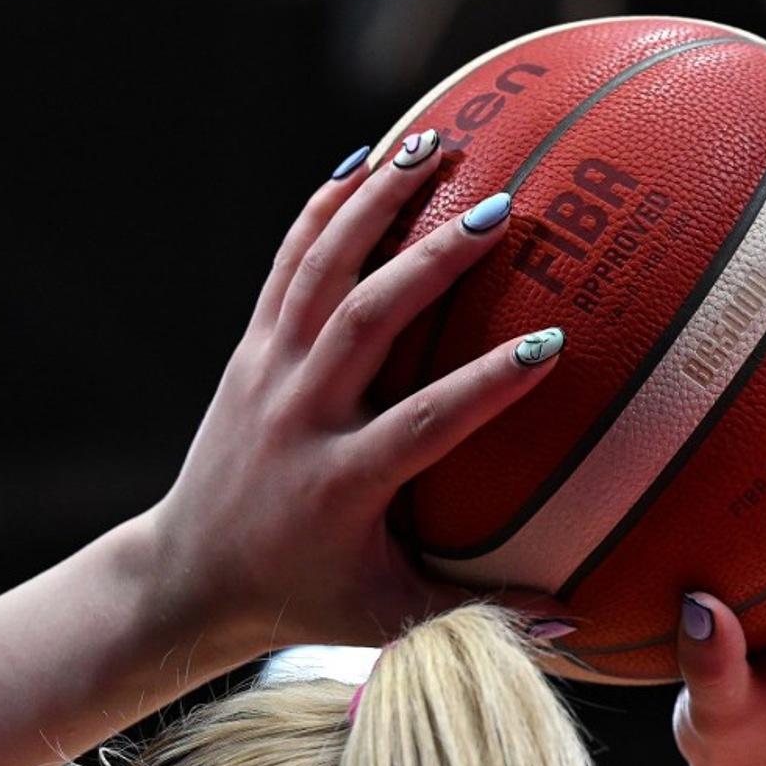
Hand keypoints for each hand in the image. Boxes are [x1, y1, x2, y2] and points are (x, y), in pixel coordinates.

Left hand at [148, 134, 563, 653]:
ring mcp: (268, 372)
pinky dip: (322, 208)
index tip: (553, 340)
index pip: (426, 421)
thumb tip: (576, 622)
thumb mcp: (388, 617)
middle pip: (367, 320)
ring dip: (376, 203)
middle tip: (502, 209)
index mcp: (342, 482)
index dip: (490, 383)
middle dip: (436, 259)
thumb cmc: (301, 597)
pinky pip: (286, 264)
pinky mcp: (250, 349)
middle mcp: (300, 415)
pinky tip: (363, 160)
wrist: (189, 573)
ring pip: (320, 271)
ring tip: (433, 143)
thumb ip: (477, 610)